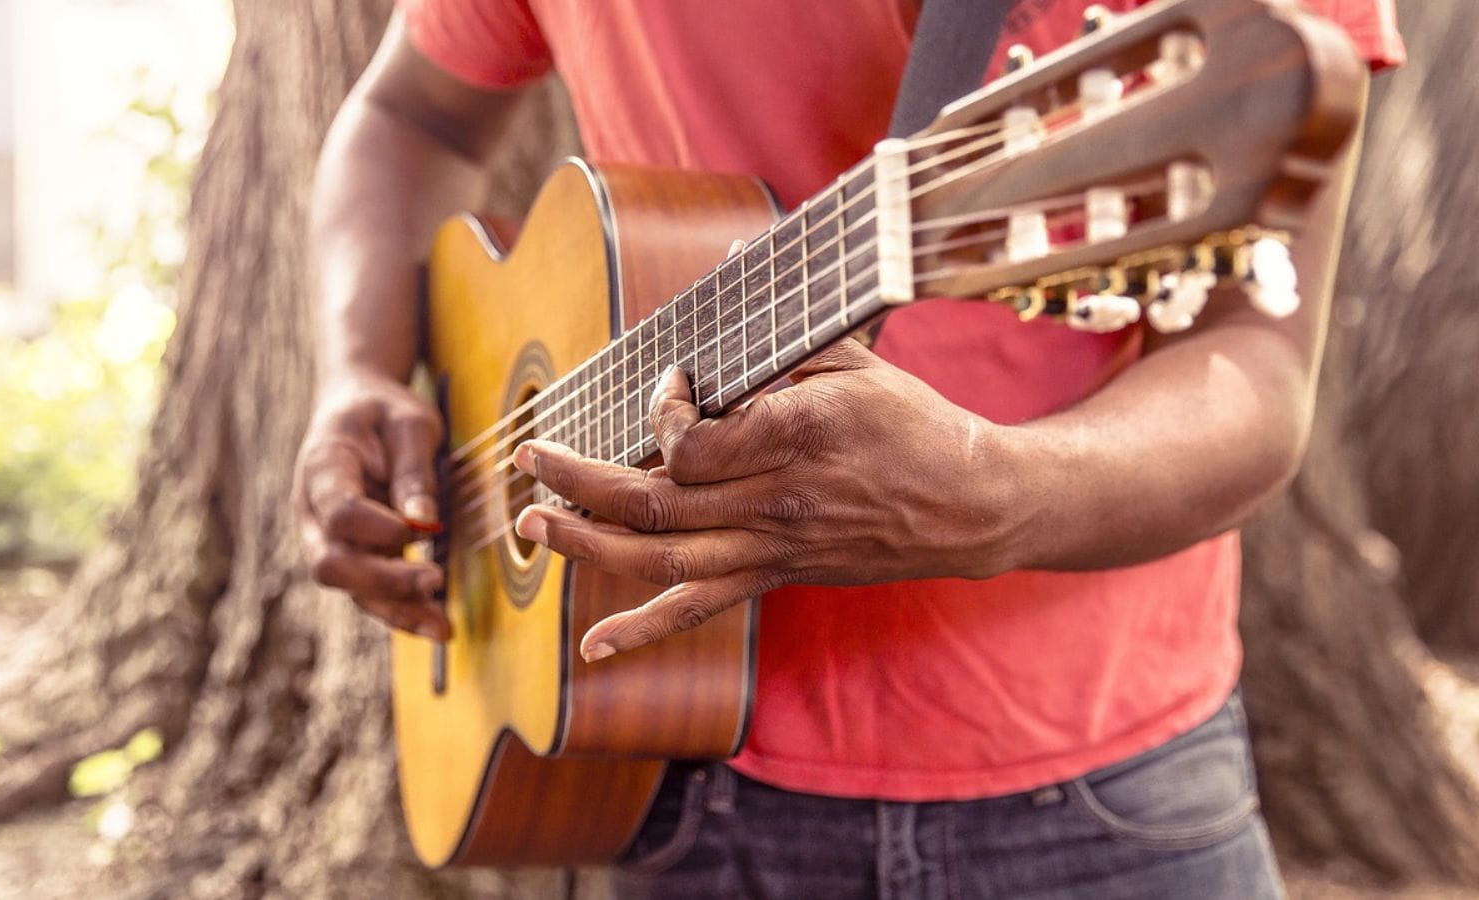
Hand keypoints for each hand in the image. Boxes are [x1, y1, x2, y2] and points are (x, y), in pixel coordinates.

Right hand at [293, 368, 448, 637]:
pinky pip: (370, 593)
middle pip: (332, 563)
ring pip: (351, 589)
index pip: (337, 511)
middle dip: (383, 581)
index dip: (375, 527)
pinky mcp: (353, 556)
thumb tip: (425, 525)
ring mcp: (327, 539)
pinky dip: (402, 610)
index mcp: (323, 467)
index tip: (419, 530)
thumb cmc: (384, 411)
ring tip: (443, 629)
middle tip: (435, 581)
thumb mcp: (409, 423)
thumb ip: (414, 472)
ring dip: (396, 610)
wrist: (355, 407)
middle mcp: (314, 512)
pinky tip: (437, 624)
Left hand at [511, 339, 1023, 660]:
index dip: (657, 414)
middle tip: (528, 457)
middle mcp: (775, 502)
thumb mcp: (853, 356)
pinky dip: (643, 630)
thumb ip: (781, 327)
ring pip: (660, 558)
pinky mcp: (774, 576)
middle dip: (577, 479)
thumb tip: (731, 258)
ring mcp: (772, 548)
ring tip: (532, 524)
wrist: (968, 505)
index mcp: (795, 437)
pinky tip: (595, 649)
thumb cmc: (911, 422)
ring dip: (586, 545)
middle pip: (654, 503)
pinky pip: (700, 609)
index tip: (666, 384)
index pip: (690, 444)